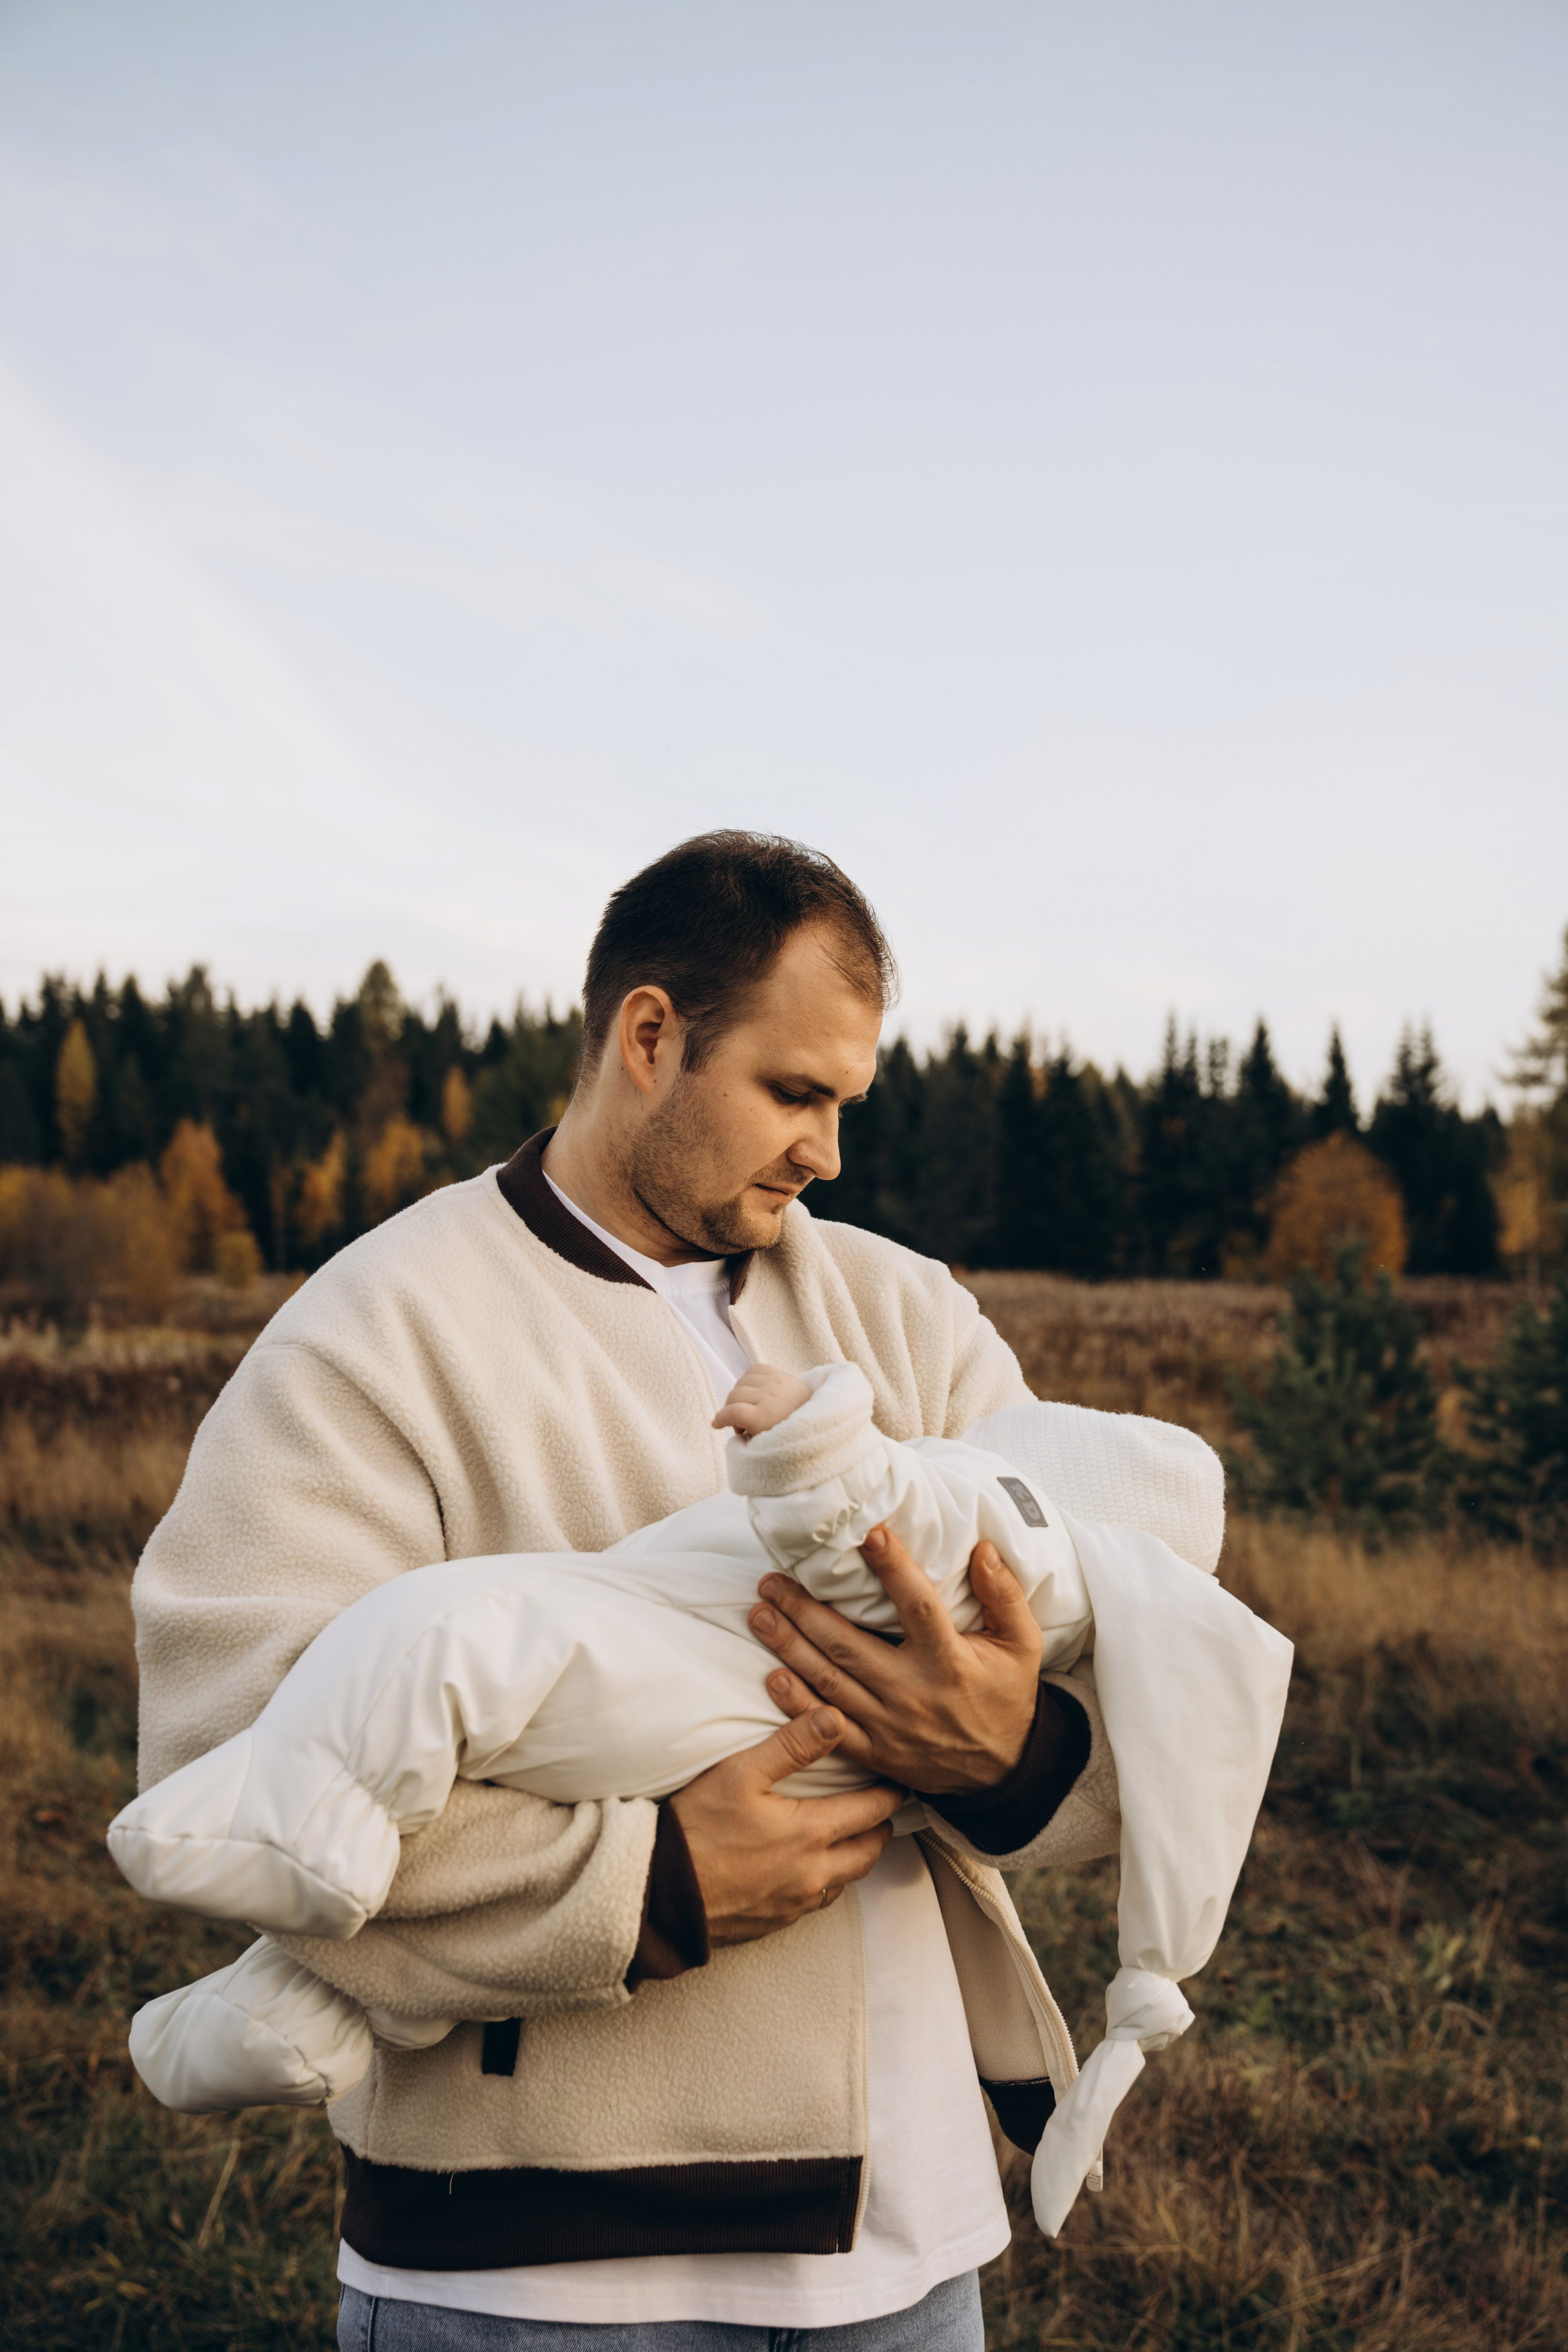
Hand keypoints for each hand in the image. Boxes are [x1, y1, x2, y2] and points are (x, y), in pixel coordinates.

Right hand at [668, 1708, 900, 1945]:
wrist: (657, 1894)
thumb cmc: (695, 1827)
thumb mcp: (740, 1772)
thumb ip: (792, 1745)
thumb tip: (836, 1718)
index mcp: (811, 1834)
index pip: (871, 1812)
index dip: (890, 1794)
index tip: (900, 1781)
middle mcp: (813, 1874)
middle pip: (868, 1852)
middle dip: (880, 1829)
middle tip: (883, 1810)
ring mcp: (794, 1903)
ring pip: (844, 1882)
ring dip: (854, 1858)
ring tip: (850, 1836)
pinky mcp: (774, 1922)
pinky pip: (815, 1903)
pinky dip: (824, 1882)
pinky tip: (810, 1869)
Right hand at [713, 1363, 812, 1440]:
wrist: (820, 1420)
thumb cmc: (791, 1436)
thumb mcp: (766, 1442)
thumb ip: (745, 1435)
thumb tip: (727, 1424)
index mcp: (765, 1417)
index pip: (732, 1412)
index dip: (720, 1418)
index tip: (717, 1424)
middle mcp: (769, 1396)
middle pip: (734, 1396)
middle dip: (730, 1410)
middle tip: (740, 1423)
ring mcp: (775, 1382)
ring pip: (742, 1382)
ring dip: (739, 1395)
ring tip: (748, 1407)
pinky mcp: (781, 1374)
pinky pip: (755, 1369)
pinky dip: (749, 1379)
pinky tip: (753, 1391)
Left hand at [748, 1526, 1042, 1794]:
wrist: (1005, 1771)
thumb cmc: (1008, 1696)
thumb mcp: (1023, 1645)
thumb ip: (1006, 1595)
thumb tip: (984, 1549)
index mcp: (950, 1661)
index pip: (918, 1607)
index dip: (894, 1569)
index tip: (869, 1534)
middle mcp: (914, 1693)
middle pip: (849, 1645)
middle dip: (804, 1611)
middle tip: (771, 1581)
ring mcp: (890, 1727)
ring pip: (829, 1683)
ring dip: (789, 1647)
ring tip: (759, 1614)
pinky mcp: (876, 1753)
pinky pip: (829, 1730)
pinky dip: (797, 1705)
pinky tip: (772, 1678)